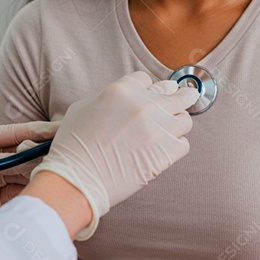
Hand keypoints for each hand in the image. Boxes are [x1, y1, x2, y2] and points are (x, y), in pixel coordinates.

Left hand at [0, 120, 58, 258]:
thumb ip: (5, 160)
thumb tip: (33, 156)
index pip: (20, 132)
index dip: (43, 132)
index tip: (64, 130)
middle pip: (26, 153)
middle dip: (43, 156)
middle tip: (64, 157)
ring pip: (25, 173)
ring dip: (38, 175)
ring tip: (55, 176)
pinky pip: (19, 192)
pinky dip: (29, 193)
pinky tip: (40, 191)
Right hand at [31, 71, 197, 239]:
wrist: (76, 179)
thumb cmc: (73, 147)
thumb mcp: (83, 108)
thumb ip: (109, 98)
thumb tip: (127, 99)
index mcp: (121, 90)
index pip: (146, 80)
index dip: (147, 89)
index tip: (150, 96)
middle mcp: (143, 105)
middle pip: (175, 93)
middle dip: (181, 96)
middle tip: (186, 97)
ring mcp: (157, 128)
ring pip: (184, 118)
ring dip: (177, 124)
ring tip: (171, 130)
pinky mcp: (167, 151)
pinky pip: (183, 144)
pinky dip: (175, 147)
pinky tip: (164, 151)